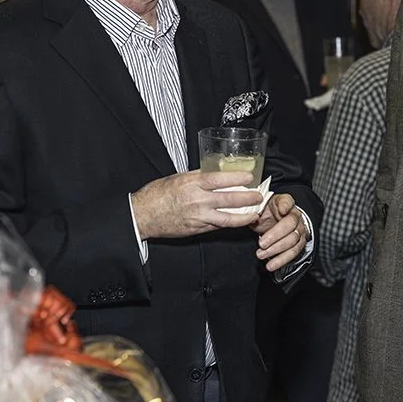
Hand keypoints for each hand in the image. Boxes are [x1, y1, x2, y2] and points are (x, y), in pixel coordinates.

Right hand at [130, 170, 260, 239]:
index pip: (220, 179)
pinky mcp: (197, 229)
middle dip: (248, 199)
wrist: (143, 215)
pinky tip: (239, 222)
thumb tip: (215, 172)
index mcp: (192, 184)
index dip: (238, 178)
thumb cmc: (158, 194)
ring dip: (244, 216)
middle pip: (229, 200)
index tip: (250, 177)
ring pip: (227, 219)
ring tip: (255, 214)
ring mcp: (198, 217)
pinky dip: (230, 224)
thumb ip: (198, 176)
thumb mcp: (178, 178)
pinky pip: (218, 227)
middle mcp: (197, 201)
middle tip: (259, 196)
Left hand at [251, 193, 308, 271]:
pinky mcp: (299, 243)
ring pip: (293, 240)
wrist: (272, 222)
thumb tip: (249, 217)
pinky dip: (281, 260)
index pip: (287, 201)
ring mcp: (299, 229)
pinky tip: (271, 264)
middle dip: (275, 235)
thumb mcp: (257, 208)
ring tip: (261, 255)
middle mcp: (295, 215)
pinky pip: (293, 252)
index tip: (281, 210)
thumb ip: (253, 211)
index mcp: (284, 202)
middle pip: (290, 224)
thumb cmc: (265, 213)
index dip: (285, 205)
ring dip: (276, 250)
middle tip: (261, 243)